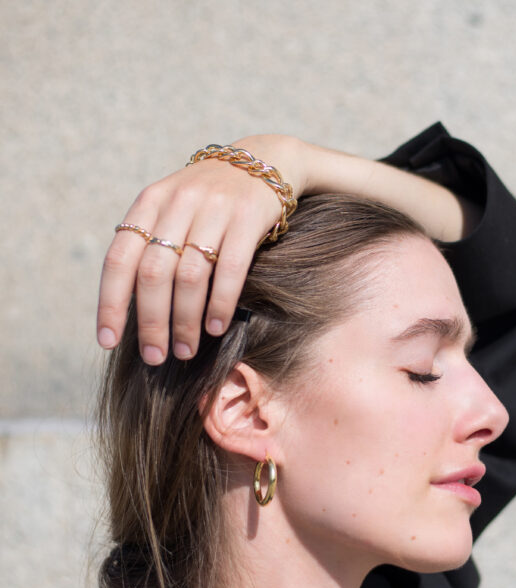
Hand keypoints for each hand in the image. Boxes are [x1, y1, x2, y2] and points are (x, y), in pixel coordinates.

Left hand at [97, 135, 305, 363]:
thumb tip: (131, 311)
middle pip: (153, 273)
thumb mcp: (173, 210)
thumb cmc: (212, 202)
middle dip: (151, 322)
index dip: (111, 303)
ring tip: (186, 351)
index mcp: (150, 204)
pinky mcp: (248, 218)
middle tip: (155, 357)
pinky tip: (215, 328)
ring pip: (189, 276)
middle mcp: (177, 203)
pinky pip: (229, 270)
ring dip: (185, 321)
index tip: (108, 341)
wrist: (266, 161)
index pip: (119, 259)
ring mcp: (214, 208)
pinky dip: (219, 304)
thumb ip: (152, 247)